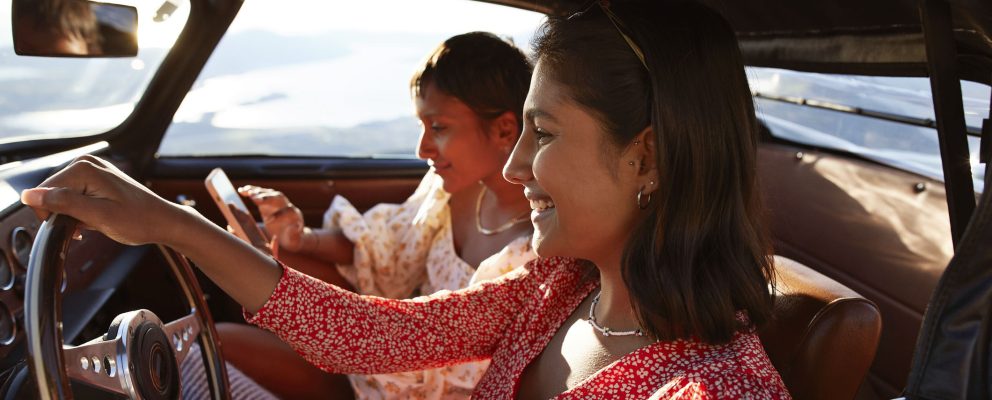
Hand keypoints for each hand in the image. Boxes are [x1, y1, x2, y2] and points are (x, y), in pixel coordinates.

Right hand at [19, 155, 193, 245]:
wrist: (163, 221)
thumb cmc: (138, 220)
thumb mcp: (98, 216)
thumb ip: (63, 203)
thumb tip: (30, 195)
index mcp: (83, 167)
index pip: (44, 193)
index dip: (53, 216)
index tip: (76, 228)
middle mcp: (85, 163)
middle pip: (52, 194)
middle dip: (64, 215)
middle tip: (88, 227)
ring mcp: (91, 170)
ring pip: (62, 198)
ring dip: (73, 216)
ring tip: (94, 223)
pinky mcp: (96, 180)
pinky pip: (74, 197)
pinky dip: (80, 212)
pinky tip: (95, 220)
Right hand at [237, 185, 307, 251]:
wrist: (290, 233)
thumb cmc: (291, 239)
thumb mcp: (294, 241)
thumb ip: (295, 236)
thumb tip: (294, 229)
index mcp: (295, 216)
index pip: (289, 212)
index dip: (280, 215)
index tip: (269, 221)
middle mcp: (287, 205)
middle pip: (279, 198)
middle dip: (268, 198)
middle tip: (256, 199)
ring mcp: (277, 201)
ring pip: (270, 193)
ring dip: (259, 192)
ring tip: (247, 192)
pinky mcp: (268, 200)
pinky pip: (261, 193)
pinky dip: (252, 191)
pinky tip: (242, 190)